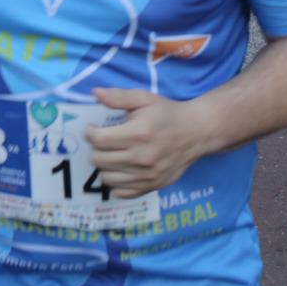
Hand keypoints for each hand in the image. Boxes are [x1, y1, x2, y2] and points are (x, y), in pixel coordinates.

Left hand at [86, 88, 211, 198]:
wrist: (197, 132)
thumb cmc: (167, 114)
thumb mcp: (144, 99)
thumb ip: (118, 97)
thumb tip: (95, 93)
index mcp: (138, 134)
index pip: (99, 140)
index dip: (90, 133)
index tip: (93, 129)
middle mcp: (142, 157)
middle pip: (99, 160)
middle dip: (96, 149)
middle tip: (103, 142)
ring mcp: (148, 175)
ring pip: (107, 178)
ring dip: (104, 166)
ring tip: (111, 155)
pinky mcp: (153, 186)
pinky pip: (122, 193)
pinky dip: (117, 182)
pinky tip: (121, 170)